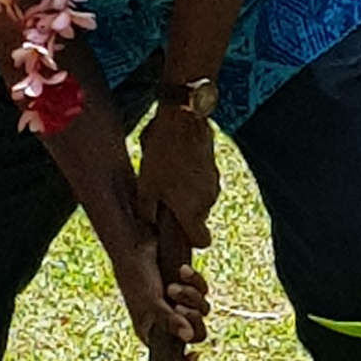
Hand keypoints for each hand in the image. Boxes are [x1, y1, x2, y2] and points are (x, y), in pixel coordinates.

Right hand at [111, 236, 210, 353]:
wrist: (136, 246)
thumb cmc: (136, 279)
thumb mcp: (150, 303)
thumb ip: (169, 321)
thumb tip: (189, 338)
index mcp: (155, 333)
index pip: (174, 357)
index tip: (194, 356)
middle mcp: (170, 321)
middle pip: (197, 333)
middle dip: (192, 319)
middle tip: (179, 307)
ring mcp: (181, 303)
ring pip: (202, 310)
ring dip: (191, 297)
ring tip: (173, 285)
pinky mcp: (189, 286)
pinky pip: (202, 290)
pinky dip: (194, 280)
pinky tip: (182, 270)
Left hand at [136, 105, 219, 248]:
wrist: (184, 118)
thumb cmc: (163, 155)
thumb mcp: (146, 185)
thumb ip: (147, 210)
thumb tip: (148, 223)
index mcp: (192, 212)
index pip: (202, 241)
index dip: (191, 241)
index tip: (178, 234)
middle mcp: (208, 201)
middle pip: (198, 217)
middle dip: (183, 212)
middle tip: (162, 199)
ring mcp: (214, 183)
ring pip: (200, 198)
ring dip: (186, 193)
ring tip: (166, 176)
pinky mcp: (214, 166)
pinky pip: (202, 181)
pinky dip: (191, 178)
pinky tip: (174, 162)